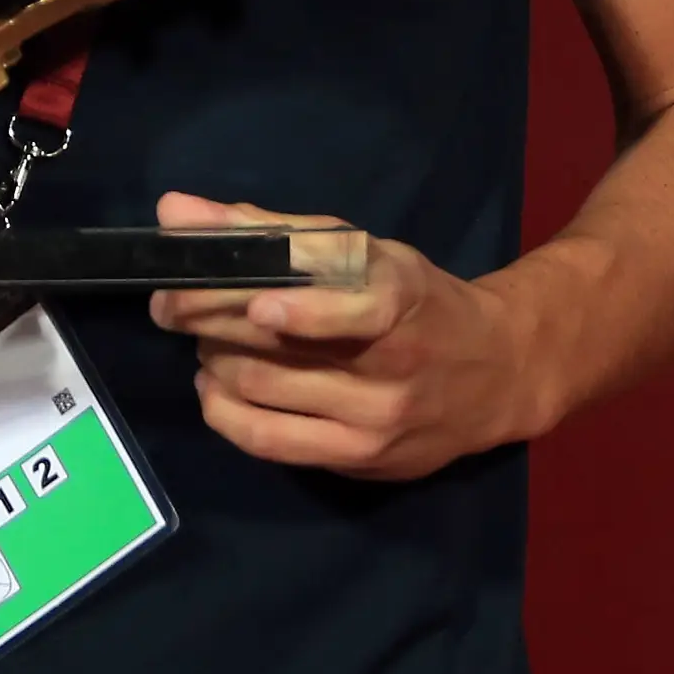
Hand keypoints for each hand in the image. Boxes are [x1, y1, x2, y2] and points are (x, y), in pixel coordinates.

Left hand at [147, 192, 548, 480]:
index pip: (353, 312)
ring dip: (212, 361)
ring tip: (205, 341)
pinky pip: (268, 442)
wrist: (500, 373)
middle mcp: (391, 367)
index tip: (251, 305)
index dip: (299, 312)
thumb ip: (269, 232)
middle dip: (207, 323)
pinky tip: (214, 387)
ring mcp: (375, 422)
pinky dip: (223, 411)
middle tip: (173, 304)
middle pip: (275, 353)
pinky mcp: (360, 461)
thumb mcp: (363, 254)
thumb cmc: (417, 301)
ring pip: (261, 394)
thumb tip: (175, 211)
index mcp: (400, 301)